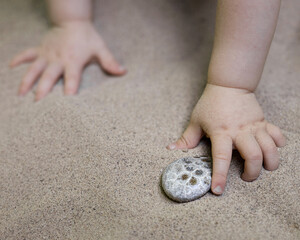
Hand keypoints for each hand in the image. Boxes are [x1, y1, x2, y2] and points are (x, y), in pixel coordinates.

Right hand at [10, 21, 125, 100]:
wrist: (73, 20)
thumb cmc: (88, 37)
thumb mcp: (100, 48)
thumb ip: (110, 62)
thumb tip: (123, 72)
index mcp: (73, 60)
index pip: (72, 77)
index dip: (70, 88)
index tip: (66, 100)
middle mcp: (58, 59)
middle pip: (49, 76)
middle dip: (43, 89)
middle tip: (37, 103)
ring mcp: (47, 54)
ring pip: (34, 68)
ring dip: (27, 80)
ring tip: (20, 94)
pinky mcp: (40, 49)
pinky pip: (27, 54)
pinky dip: (18, 59)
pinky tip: (10, 67)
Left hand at [167, 83, 285, 194]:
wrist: (228, 85)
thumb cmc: (210, 103)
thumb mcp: (196, 120)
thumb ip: (186, 138)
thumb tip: (171, 149)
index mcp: (220, 132)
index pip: (220, 158)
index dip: (219, 176)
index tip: (218, 190)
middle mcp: (239, 131)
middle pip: (254, 156)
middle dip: (252, 173)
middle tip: (245, 177)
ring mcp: (253, 126)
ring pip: (269, 148)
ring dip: (270, 162)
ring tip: (264, 168)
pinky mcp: (263, 121)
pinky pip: (277, 134)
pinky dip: (279, 144)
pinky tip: (273, 148)